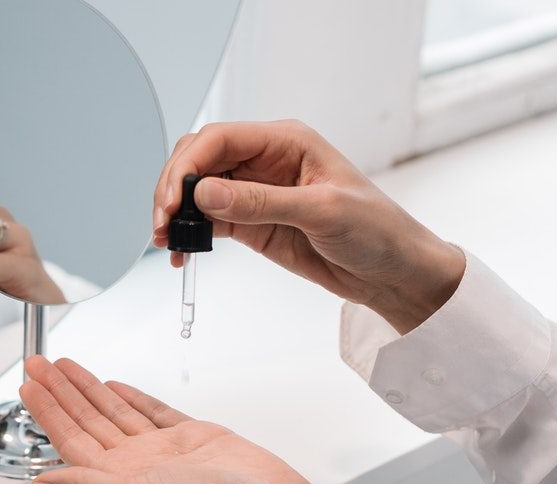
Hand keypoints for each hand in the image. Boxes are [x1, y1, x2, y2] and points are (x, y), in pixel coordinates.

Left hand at [20, 355, 364, 483]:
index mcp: (117, 480)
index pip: (70, 438)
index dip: (47, 410)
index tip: (28, 385)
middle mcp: (135, 466)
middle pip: (86, 420)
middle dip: (60, 391)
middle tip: (37, 363)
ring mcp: (162, 451)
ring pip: (115, 412)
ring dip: (89, 389)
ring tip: (65, 366)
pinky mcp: (191, 438)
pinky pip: (151, 412)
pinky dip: (131, 398)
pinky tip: (113, 386)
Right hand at [153, 121, 465, 333]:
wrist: (391, 272)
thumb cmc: (375, 229)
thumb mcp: (321, 211)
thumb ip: (260, 202)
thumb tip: (206, 192)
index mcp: (285, 142)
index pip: (220, 139)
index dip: (188, 165)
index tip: (175, 199)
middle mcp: (265, 161)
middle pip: (199, 160)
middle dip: (174, 187)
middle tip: (164, 223)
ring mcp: (255, 193)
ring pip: (198, 192)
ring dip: (176, 213)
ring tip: (167, 241)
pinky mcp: (252, 224)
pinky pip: (210, 222)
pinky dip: (190, 235)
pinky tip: (182, 251)